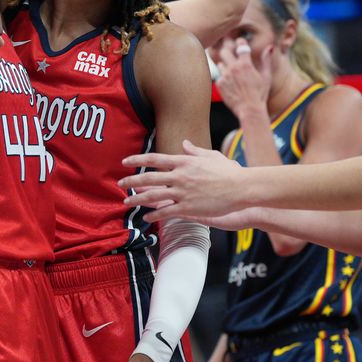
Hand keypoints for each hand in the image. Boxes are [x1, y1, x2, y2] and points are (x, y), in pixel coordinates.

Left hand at [120, 140, 248, 217]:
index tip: (125, 162)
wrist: (241, 187)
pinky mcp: (188, 208)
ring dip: (138, 199)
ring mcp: (183, 192)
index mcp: (184, 162)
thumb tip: (184, 143)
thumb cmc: (229, 171)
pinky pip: (166, 212)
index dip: (138, 160)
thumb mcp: (211, 156)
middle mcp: (180, 176)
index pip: (154, 159)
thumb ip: (194, 151)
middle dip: (132, 181)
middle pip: (149, 178)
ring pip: (154, 196)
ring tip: (127, 202)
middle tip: (120, 184)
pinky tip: (146, 218)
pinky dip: (154, 216)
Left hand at [213, 38, 271, 118]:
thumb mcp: (266, 77)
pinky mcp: (219, 84)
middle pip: (224, 51)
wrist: (250, 110)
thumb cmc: (260, 94)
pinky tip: (231, 84)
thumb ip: (266, 61)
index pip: (240, 46)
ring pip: (220, 64)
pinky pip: (219, 76)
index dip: (240, 42)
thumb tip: (270, 47)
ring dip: (225, 65)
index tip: (240, 41)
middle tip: (231, 53)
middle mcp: (233, 69)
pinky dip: (224, 78)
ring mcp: (225, 76)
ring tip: (233, 73)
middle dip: (227, 50)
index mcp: (246, 65)